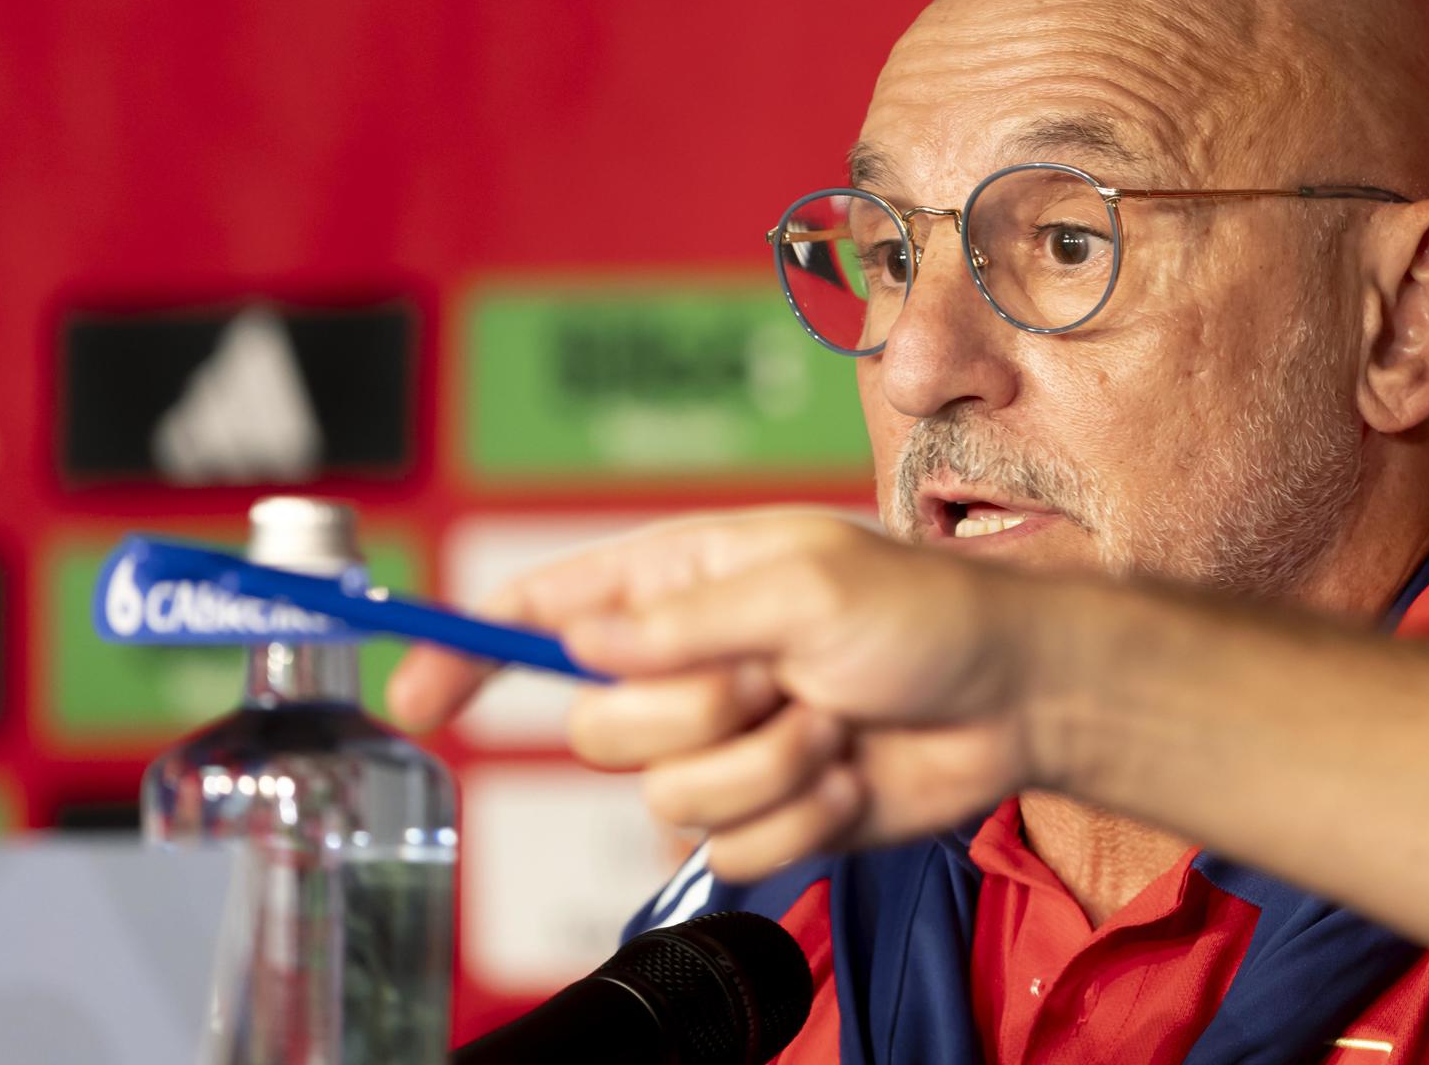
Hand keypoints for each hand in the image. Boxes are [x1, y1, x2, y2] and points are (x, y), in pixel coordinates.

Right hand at [387, 510, 1060, 877]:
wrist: (1014, 698)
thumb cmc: (926, 611)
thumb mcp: (803, 584)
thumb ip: (679, 618)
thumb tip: (579, 638)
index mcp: (681, 580)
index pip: (539, 613)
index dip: (467, 650)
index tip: (414, 696)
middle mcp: (688, 663)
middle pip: (598, 728)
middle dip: (696, 715)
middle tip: (778, 678)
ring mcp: (726, 743)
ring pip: (666, 797)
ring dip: (767, 767)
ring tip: (834, 721)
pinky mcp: (768, 809)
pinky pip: (731, 848)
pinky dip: (801, 817)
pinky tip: (850, 771)